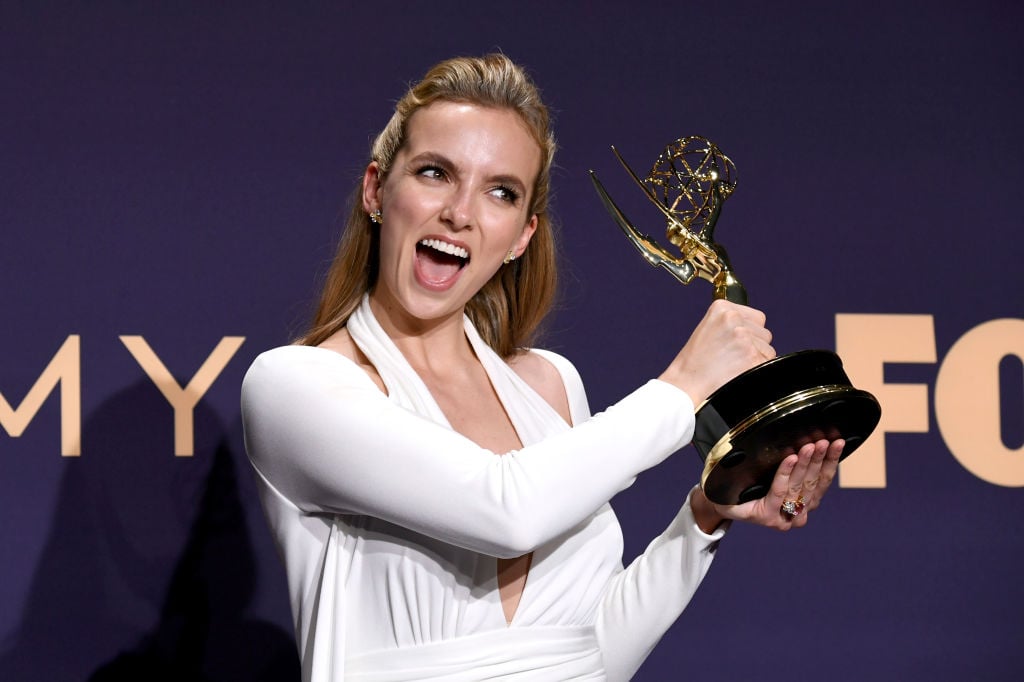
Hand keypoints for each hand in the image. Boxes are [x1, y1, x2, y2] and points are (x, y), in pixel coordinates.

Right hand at [659, 299, 774, 405]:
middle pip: (764, 333)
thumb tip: (756, 328)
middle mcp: (734, 318)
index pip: (757, 318)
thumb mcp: (708, 328)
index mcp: (722, 308)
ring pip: (768, 349)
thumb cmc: (695, 361)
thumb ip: (732, 323)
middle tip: (732, 356)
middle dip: (754, 346)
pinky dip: (757, 371)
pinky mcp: (751, 356)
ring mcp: (744, 337)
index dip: (750, 333)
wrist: (686, 382)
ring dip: (756, 359)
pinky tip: (738, 372)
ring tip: (733, 365)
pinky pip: (767, 364)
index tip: (736, 343)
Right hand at [691, 439, 843, 532]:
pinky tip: (835, 449)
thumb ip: (725, 488)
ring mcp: (801, 511)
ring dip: (823, 461)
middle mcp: (787, 517)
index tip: (791, 456)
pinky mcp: (810, 502)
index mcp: (767, 516)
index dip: (786, 474)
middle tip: (814, 444)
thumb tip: (721, 469)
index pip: (778, 492)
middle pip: (800, 487)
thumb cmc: (728, 498)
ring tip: (828, 443)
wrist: (737, 509)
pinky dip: (830, 464)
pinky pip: (823, 483)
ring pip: (816, 485)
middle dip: (808, 463)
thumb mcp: (723, 494)